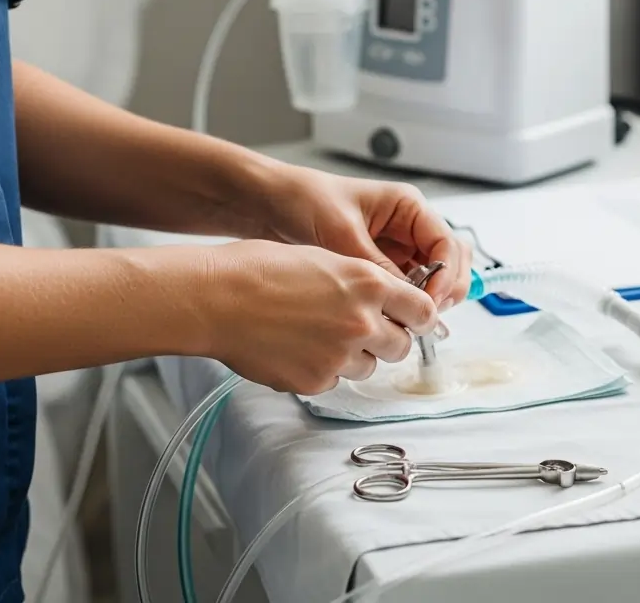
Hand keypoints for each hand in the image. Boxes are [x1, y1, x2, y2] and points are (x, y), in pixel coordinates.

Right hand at [201, 240, 437, 394]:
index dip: (419, 316)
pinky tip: (295, 348)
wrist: (216, 298)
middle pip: (402, 345)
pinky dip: (321, 369)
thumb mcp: (323, 258)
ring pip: (368, 366)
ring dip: (353, 356)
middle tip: (361, 330)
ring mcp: (339, 356)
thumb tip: (384, 300)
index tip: (413, 319)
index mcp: (367, 283)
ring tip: (316, 335)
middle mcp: (361, 321)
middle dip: (388, 339)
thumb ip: (361, 281)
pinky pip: (333, 381)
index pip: (423, 310)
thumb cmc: (259, 269)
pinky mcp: (315, 381)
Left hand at [259, 166, 472, 307]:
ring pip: (432, 280)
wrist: (270, 204)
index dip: (446, 275)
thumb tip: (404, 298)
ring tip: (409, 322)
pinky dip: (405, 306)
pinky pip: (405, 290)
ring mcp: (396, 250)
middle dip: (446, 290)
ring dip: (427, 301)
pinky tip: (392, 321)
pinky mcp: (380, 269)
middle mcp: (408, 228)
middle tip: (428, 316)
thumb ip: (375, 265)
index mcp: (407, 207)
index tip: (429, 300)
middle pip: (450, 263)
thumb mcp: (342, 232)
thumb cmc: (304, 200)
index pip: (447, 243)